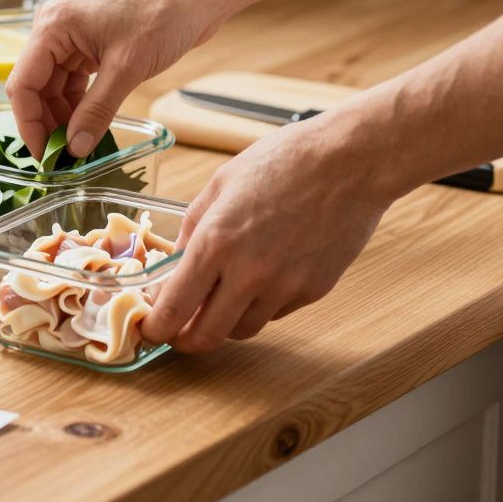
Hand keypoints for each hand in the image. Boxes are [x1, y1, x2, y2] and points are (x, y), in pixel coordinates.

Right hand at [6, 0, 230, 157]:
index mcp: (52, 27)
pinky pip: (72, 84)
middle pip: (36, 88)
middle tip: (63, 158)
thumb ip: (96, 111)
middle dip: (47, 124)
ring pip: (53, 89)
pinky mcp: (88, 47)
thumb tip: (74, 148)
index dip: (29, 123)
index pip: (23, 84)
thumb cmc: (161, 16)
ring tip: (77, 147)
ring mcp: (71, 39)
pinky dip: (79, 107)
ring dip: (64, 118)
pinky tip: (88, 128)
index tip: (44, 155)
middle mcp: (54, 30)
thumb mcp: (126, 70)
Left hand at [140, 115, 399, 351]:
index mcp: (216, 242)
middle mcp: (248, 273)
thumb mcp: (221, 184)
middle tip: (177, 331)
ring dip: (223, 323)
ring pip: (242, 330)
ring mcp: (284, 287)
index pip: (173, 310)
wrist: (351, 162)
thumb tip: (176, 264)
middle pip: (205, 337)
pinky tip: (260, 279)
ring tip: (219, 300)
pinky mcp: (313, 291)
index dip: (156, 328)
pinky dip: (259, 306)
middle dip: (184, 340)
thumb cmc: (285, 161)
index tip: (151, 328)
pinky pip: (275, 313)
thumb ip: (193, 229)